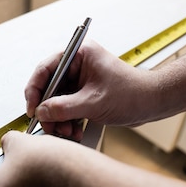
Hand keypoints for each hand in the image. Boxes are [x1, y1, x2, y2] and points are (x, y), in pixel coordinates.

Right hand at [25, 39, 154, 139]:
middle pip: (50, 88)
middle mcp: (78, 65)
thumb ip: (64, 107)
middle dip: (50, 110)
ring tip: (66, 132)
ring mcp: (81, 80)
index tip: (33, 108)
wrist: (152, 103)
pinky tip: (74, 131)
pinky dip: (68, 121)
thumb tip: (42, 111)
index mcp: (79, 54)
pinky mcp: (84, 94)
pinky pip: (67, 108)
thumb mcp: (93, 102)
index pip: (46, 69)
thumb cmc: (132, 93)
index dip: (35, 90)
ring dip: (59, 119)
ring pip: (57, 101)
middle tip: (51, 126)